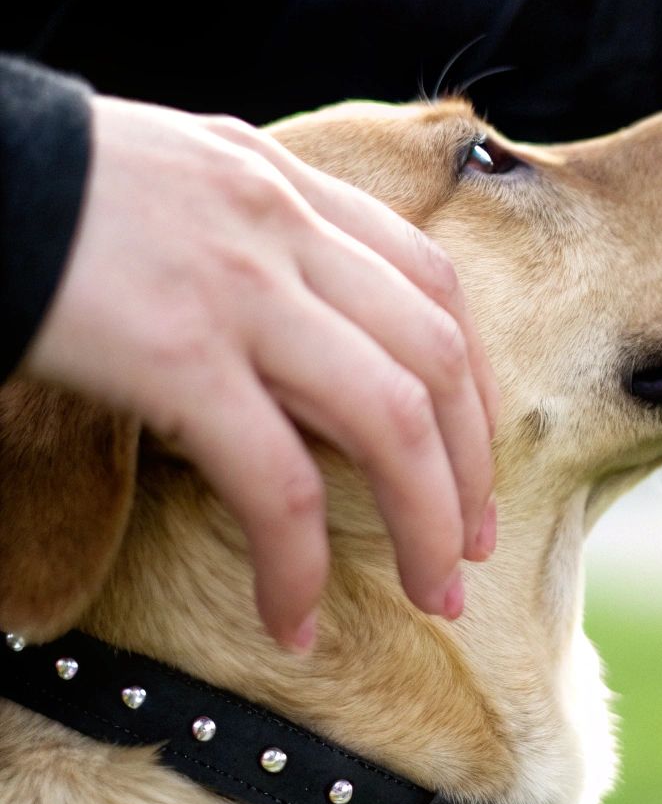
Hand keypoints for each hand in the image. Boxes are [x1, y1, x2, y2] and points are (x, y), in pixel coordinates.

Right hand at [23, 96, 500, 650]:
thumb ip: (248, 252)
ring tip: (429, 596)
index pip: (433, 283)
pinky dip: (298, 563)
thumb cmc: (29, 192)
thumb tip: (297, 362)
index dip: (472, 384)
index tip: (476, 463)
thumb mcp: (169, 193)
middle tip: (470, 555)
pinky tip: (291, 620)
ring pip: (391, 421)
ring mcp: (238, 286)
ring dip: (426, 523)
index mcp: (284, 184)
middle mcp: (283, 223)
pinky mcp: (177, 352)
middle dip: (471, 470)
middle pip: (436, 359)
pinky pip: (277, 481)